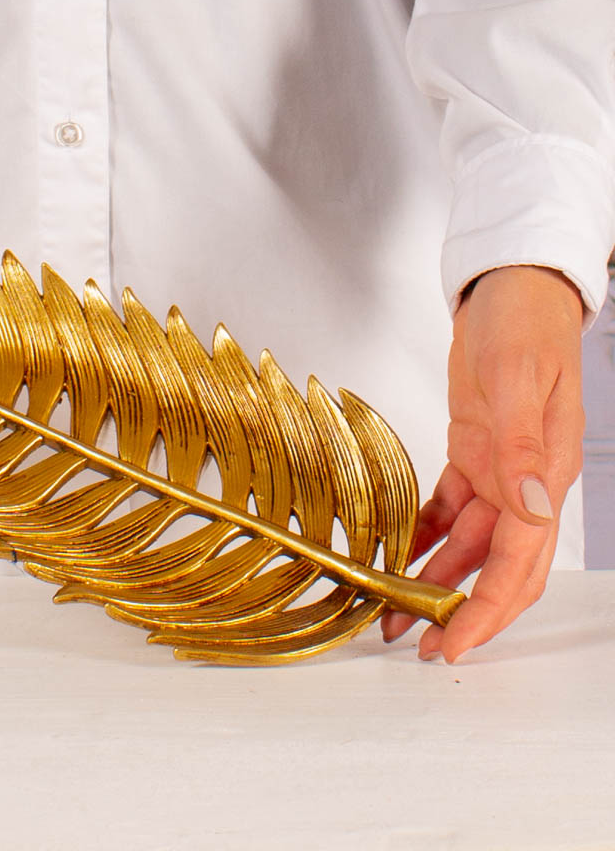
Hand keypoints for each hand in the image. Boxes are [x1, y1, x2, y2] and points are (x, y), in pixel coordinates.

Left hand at [381, 265, 584, 660]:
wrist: (511, 293)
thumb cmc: (524, 326)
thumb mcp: (519, 380)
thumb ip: (524, 445)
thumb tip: (531, 507)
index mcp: (544, 476)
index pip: (519, 562)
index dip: (488, 609)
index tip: (456, 644)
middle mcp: (523, 484)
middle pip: (495, 567)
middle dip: (460, 610)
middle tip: (418, 644)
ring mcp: (497, 471)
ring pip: (466, 544)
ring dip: (434, 578)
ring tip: (394, 609)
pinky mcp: (472, 454)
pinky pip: (447, 508)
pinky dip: (423, 533)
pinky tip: (396, 553)